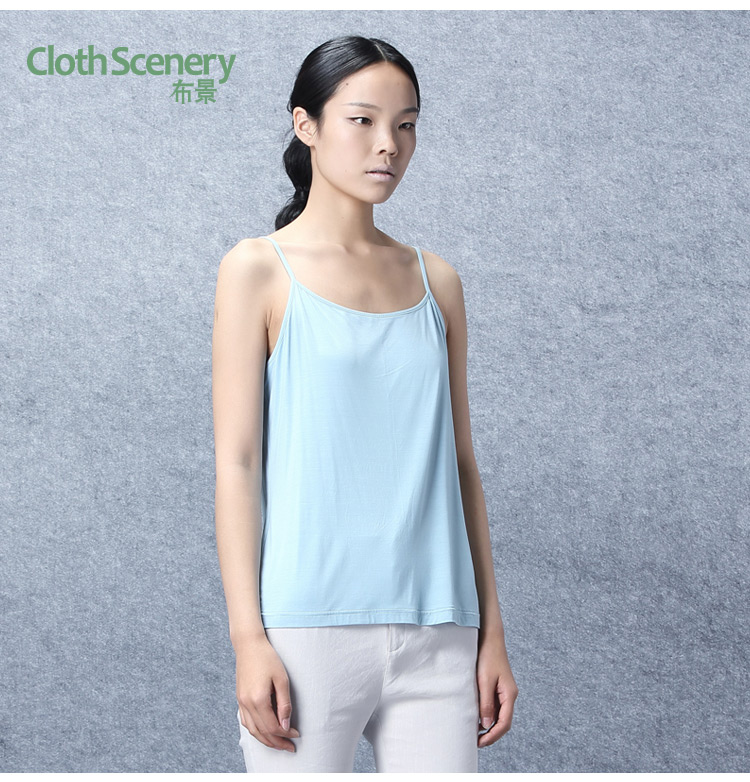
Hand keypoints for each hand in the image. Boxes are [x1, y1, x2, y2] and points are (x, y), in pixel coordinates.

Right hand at [236, 635, 300, 752]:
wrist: (248, 645)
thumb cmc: (267, 658)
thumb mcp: (281, 679)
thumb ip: (284, 704)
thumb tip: (286, 725)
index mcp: (258, 699)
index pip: (273, 727)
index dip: (285, 734)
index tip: (296, 735)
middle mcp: (247, 704)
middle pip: (262, 732)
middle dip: (277, 743)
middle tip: (289, 747)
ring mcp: (241, 702)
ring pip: (252, 730)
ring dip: (265, 740)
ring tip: (278, 744)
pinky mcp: (239, 699)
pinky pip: (246, 722)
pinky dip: (255, 731)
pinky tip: (263, 732)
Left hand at [476, 629, 517, 747]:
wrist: (490, 639)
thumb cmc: (488, 657)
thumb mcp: (484, 681)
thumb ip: (486, 703)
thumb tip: (486, 724)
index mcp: (509, 694)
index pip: (504, 723)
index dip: (493, 735)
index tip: (480, 742)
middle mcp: (510, 695)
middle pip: (503, 721)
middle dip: (491, 734)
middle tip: (476, 742)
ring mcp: (505, 691)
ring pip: (499, 715)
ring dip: (489, 725)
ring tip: (475, 732)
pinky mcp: (499, 687)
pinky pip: (495, 706)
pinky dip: (488, 715)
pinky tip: (477, 717)